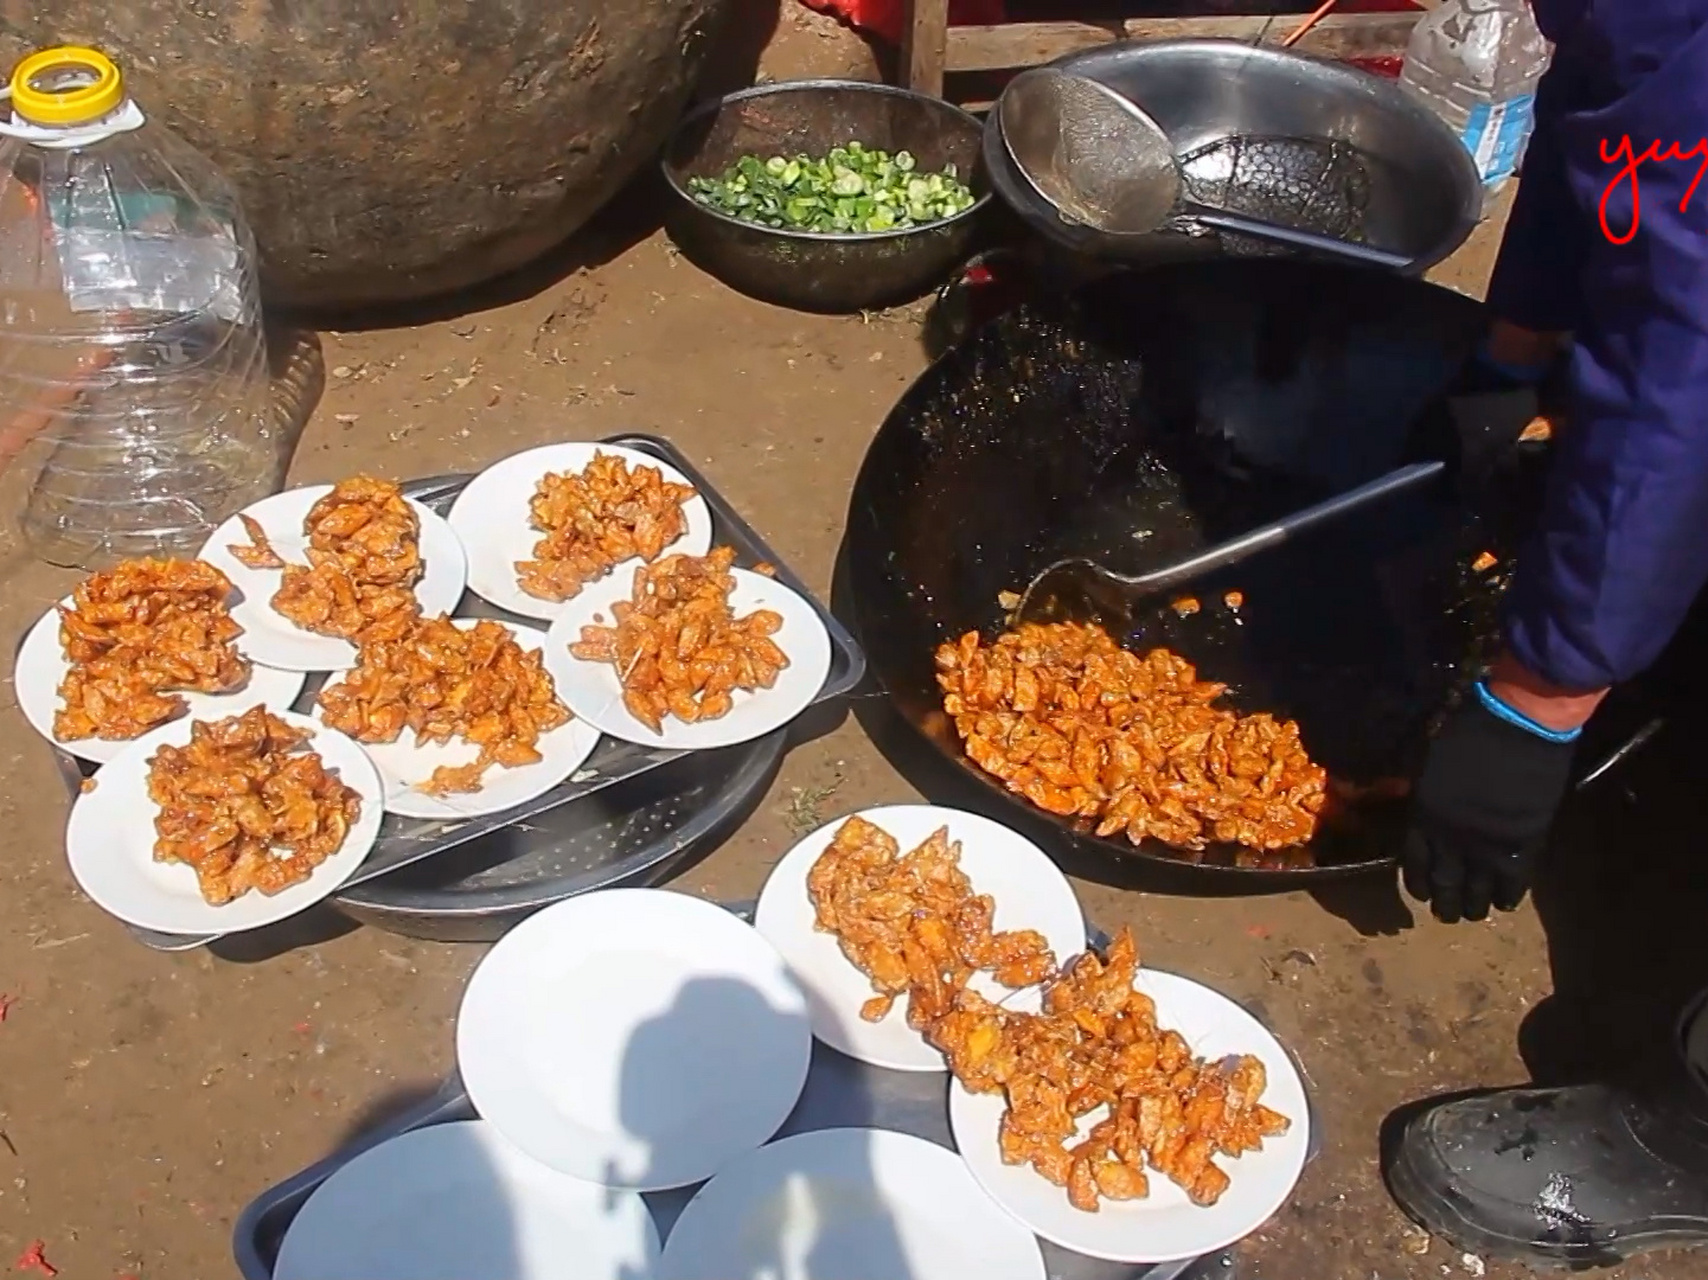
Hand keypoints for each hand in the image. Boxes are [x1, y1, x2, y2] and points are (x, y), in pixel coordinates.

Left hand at [1402, 690, 1577, 921]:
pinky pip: (1512, 882)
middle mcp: (1450, 838)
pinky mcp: (1522, 844)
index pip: (1414, 861)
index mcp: (1424, 816)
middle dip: (1445, 903)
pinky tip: (1503, 904)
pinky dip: (1506, 896)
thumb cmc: (1470, 732)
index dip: (1418, 882)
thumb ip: (1427, 795)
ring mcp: (1487, 845)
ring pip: (1476, 890)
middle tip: (1447, 915)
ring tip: (1473, 915)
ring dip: (1473, 906)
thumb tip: (1427, 812)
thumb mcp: (1431, 763)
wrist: (1518, 725)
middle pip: (1444, 882)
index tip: (1422, 893)